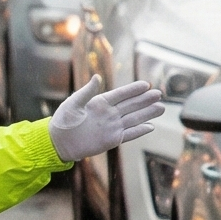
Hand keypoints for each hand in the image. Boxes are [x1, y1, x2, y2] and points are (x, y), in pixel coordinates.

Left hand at [49, 77, 165, 164]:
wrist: (59, 142)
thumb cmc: (63, 120)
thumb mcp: (73, 103)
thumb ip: (87, 91)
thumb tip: (97, 77)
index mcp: (100, 102)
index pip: (121, 94)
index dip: (133, 90)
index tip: (146, 84)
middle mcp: (109, 113)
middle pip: (131, 105)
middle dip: (145, 100)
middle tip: (159, 94)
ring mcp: (112, 127)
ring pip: (134, 118)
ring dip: (147, 114)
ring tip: (161, 108)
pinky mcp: (112, 140)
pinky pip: (129, 134)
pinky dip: (140, 131)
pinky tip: (151, 126)